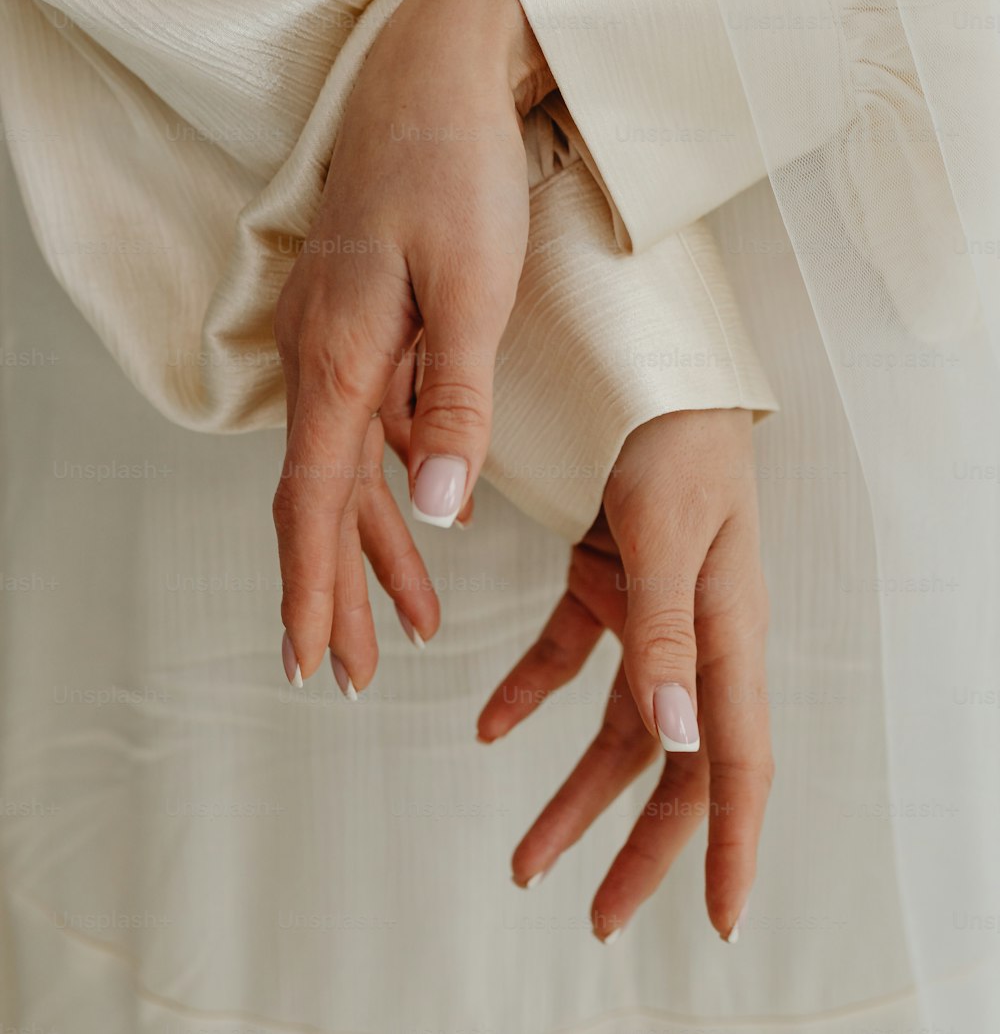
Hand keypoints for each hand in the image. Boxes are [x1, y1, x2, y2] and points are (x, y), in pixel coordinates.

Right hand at [273, 0, 552, 681]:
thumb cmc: (457, 167)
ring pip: (343, 462)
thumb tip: (436, 508)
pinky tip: (426, 505)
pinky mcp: (364, 311)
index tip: (307, 662)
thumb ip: (453, 398)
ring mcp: (336, 330)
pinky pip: (367, 418)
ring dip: (366, 540)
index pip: (312, 499)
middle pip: (318, 496)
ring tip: (399, 619)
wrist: (437, 69)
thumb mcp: (473, 285)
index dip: (311, 587)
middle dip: (334, 587)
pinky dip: (391, 476)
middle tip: (345, 672)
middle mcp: (320, 350)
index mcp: (338, 354)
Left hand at [477, 409, 771, 943]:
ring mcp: (648, 606)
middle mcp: (693, 631)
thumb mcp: (663, 529)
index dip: (733, 846)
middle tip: (598, 919)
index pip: (737, 760)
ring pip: (620, 725)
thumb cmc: (671, 431)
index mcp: (723, 629)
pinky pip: (570, 654)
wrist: (642, 354)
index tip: (721, 921)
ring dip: (575, 791)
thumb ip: (666, 631)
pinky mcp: (604, 577)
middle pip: (677, 764)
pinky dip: (529, 694)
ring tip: (526, 856)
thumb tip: (679, 740)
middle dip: (640, 845)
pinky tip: (487, 725)